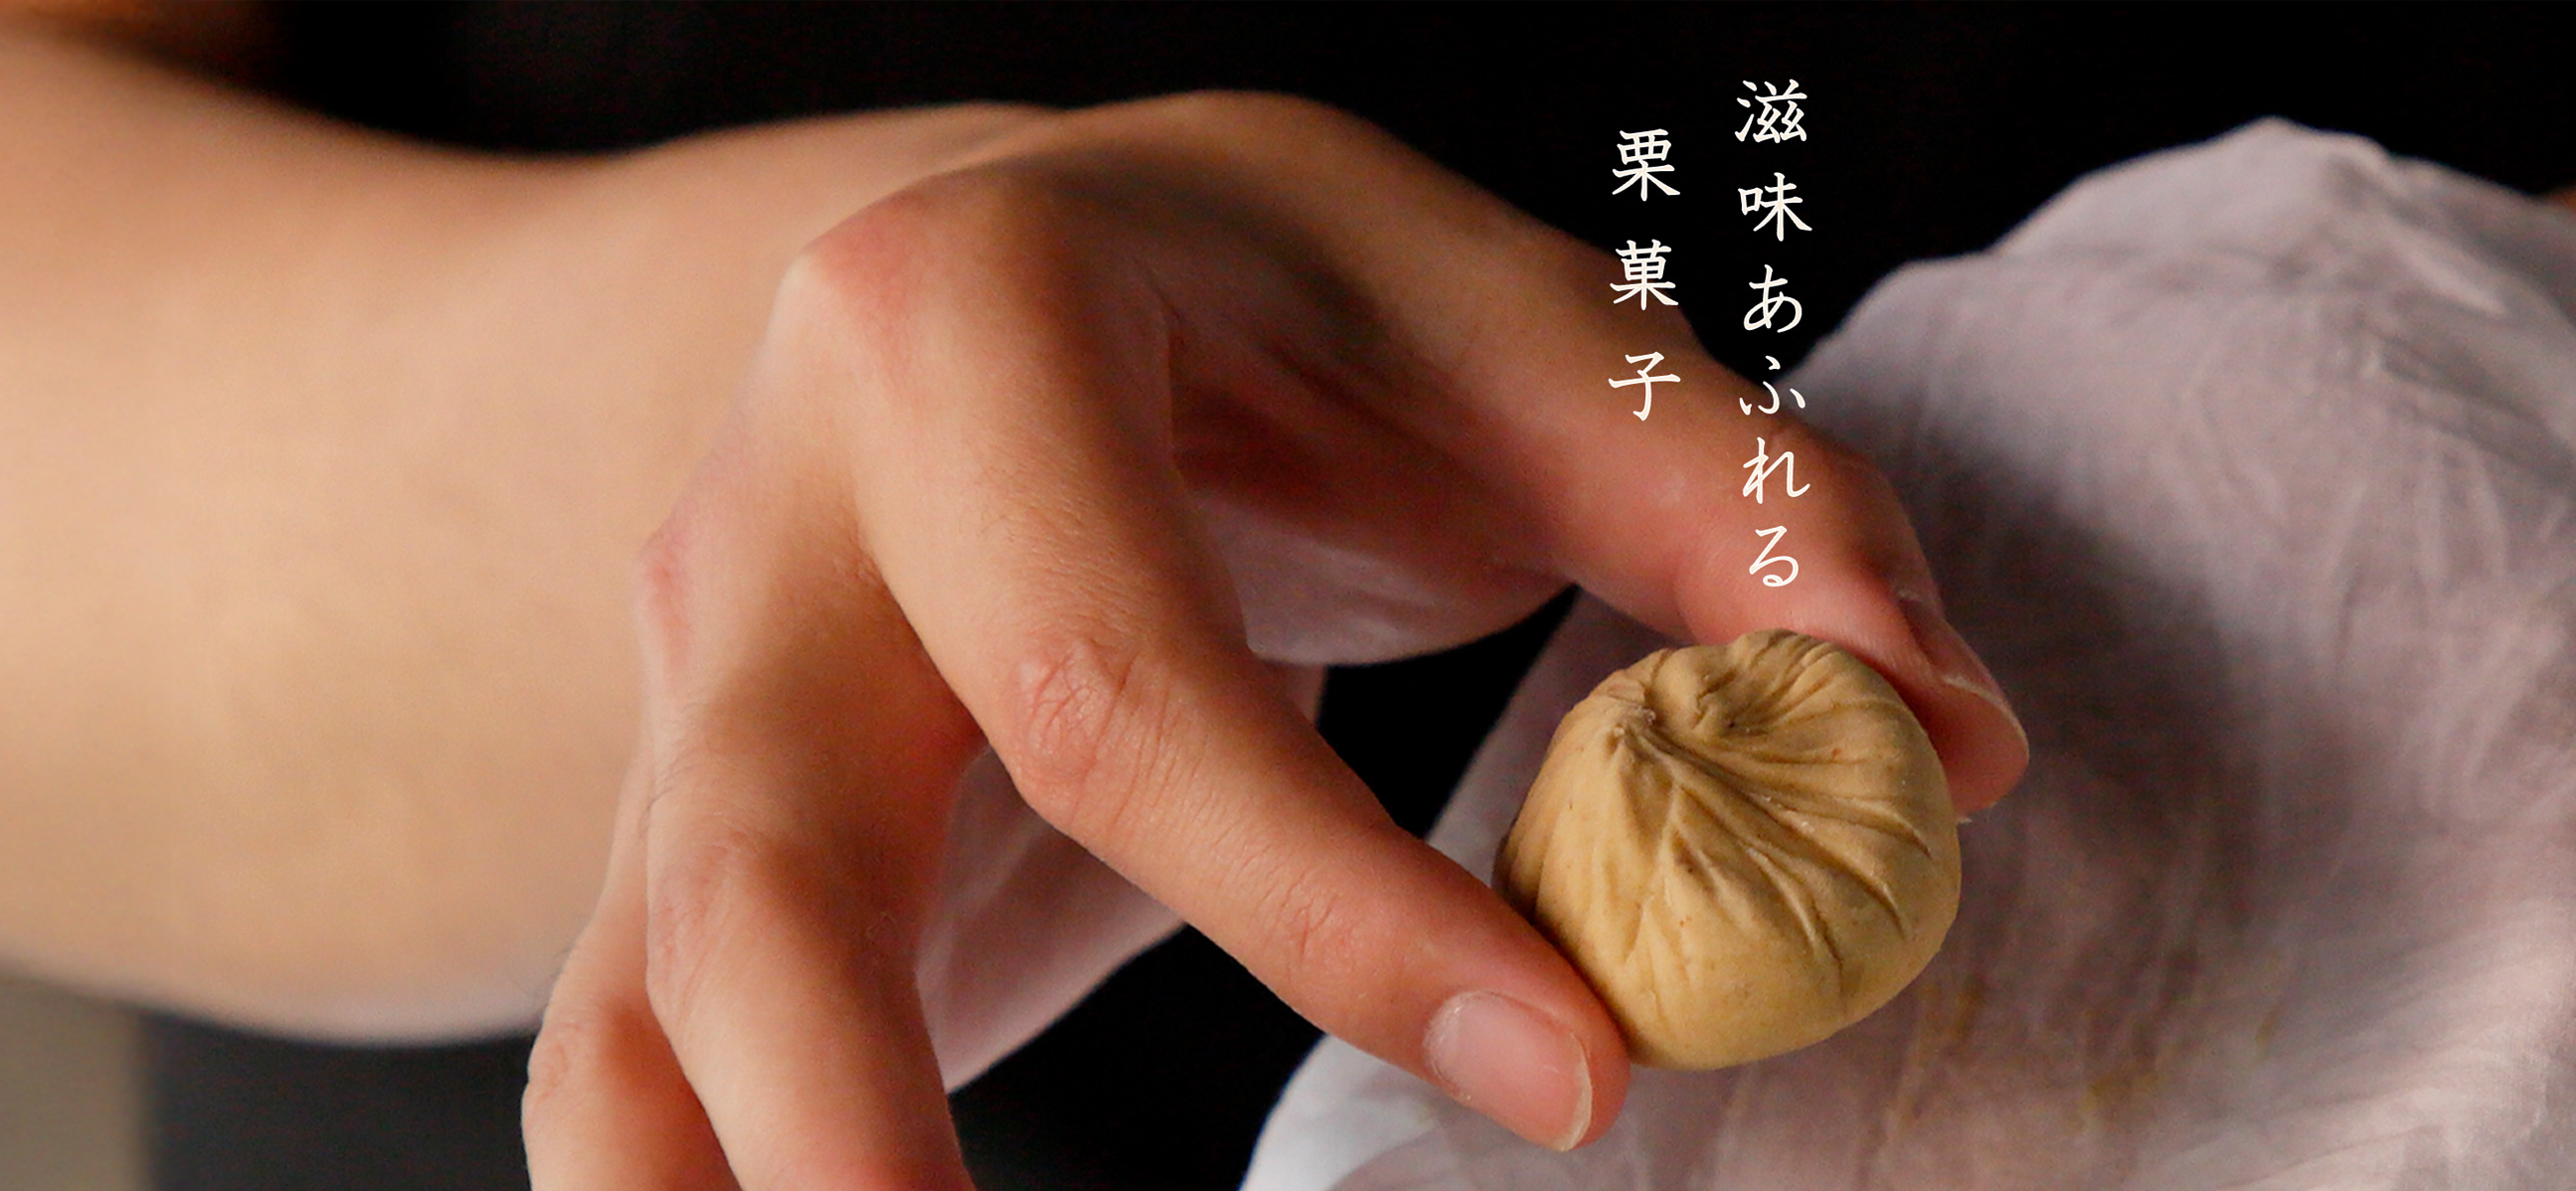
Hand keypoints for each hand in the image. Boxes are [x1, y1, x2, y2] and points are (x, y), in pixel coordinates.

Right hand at [519, 93, 2027, 1187]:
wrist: (1011, 274)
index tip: (1577, 1073)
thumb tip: (1942, 749)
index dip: (1337, 901)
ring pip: (645, 1003)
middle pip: (767, 854)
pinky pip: (633, 1075)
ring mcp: (696, 696)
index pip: (1119, 670)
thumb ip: (1742, 514)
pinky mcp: (691, 842)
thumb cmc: (1285, 314)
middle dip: (859, 1125)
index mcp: (968, 334)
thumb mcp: (1509, 327)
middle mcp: (771, 520)